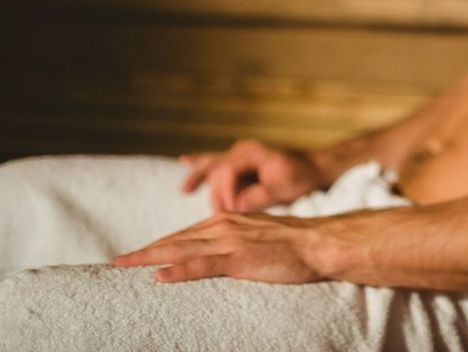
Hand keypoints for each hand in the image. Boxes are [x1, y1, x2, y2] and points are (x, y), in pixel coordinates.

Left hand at [112, 212, 326, 283]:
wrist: (321, 243)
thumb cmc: (295, 244)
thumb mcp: (258, 237)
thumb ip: (236, 242)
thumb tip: (218, 254)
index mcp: (228, 221)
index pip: (184, 234)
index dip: (158, 245)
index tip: (135, 255)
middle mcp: (224, 226)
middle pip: (175, 240)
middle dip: (144, 251)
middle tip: (115, 262)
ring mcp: (231, 241)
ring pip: (181, 249)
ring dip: (149, 257)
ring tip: (123, 266)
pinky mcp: (240, 258)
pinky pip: (203, 265)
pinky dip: (179, 269)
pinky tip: (160, 276)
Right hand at [179, 139, 328, 212]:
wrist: (315, 169)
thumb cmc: (302, 178)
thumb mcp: (284, 189)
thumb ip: (259, 196)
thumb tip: (236, 207)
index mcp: (252, 153)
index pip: (226, 171)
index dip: (226, 193)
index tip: (232, 211)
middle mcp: (242, 151)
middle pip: (213, 167)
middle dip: (211, 191)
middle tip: (214, 213)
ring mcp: (240, 156)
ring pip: (211, 165)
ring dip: (199, 178)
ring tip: (185, 190)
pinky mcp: (240, 166)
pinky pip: (215, 165)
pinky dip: (201, 166)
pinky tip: (184, 161)